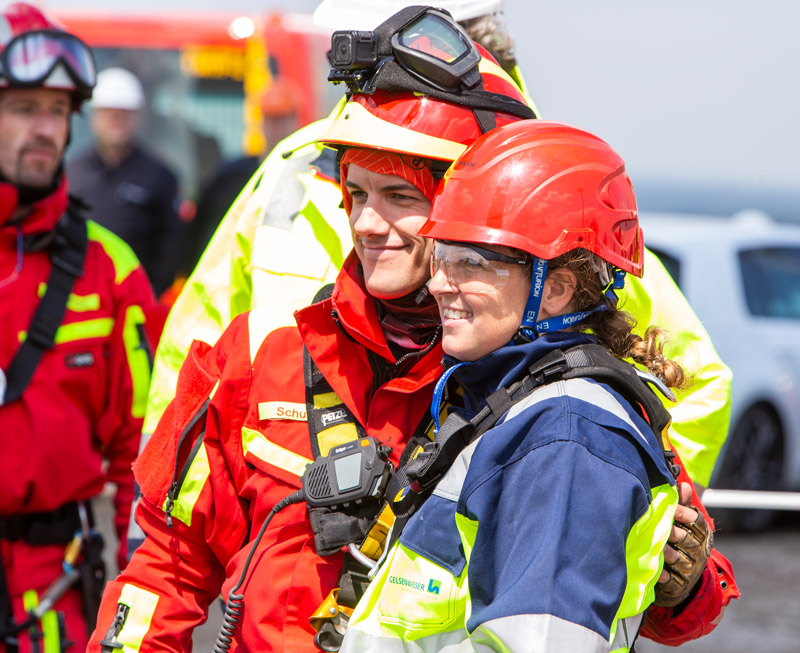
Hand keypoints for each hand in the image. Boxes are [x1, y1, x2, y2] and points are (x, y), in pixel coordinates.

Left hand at [655, 482, 712, 607]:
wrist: (681, 576)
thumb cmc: (679, 539)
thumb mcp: (682, 521)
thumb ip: (681, 504)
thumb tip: (682, 485)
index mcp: (699, 533)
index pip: (697, 522)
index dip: (685, 514)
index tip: (672, 508)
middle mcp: (697, 551)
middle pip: (688, 540)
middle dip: (675, 533)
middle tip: (663, 528)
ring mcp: (688, 568)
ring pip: (680, 559)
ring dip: (669, 553)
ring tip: (659, 548)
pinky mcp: (678, 584)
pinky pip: (672, 580)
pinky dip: (664, 576)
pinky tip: (657, 571)